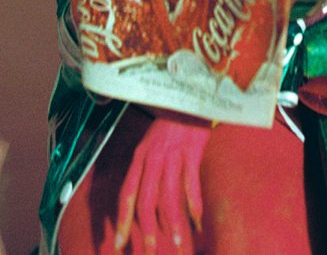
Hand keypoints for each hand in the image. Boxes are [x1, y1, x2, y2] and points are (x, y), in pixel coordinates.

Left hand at [115, 115, 210, 253]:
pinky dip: (194, 206)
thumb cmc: (172, 122)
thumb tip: (145, 199)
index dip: (121, 220)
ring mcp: (173, 155)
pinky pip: (191, 185)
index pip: (126, 193)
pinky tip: (197, 222)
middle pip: (145, 201)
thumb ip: (147, 168)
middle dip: (145, 231)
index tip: (118, 243)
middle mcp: (153, 158)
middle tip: (148, 252)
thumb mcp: (152, 143)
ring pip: (168, 198)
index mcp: (140, 156)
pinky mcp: (192, 152)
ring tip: (177, 245)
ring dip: (173, 225)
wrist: (191, 96)